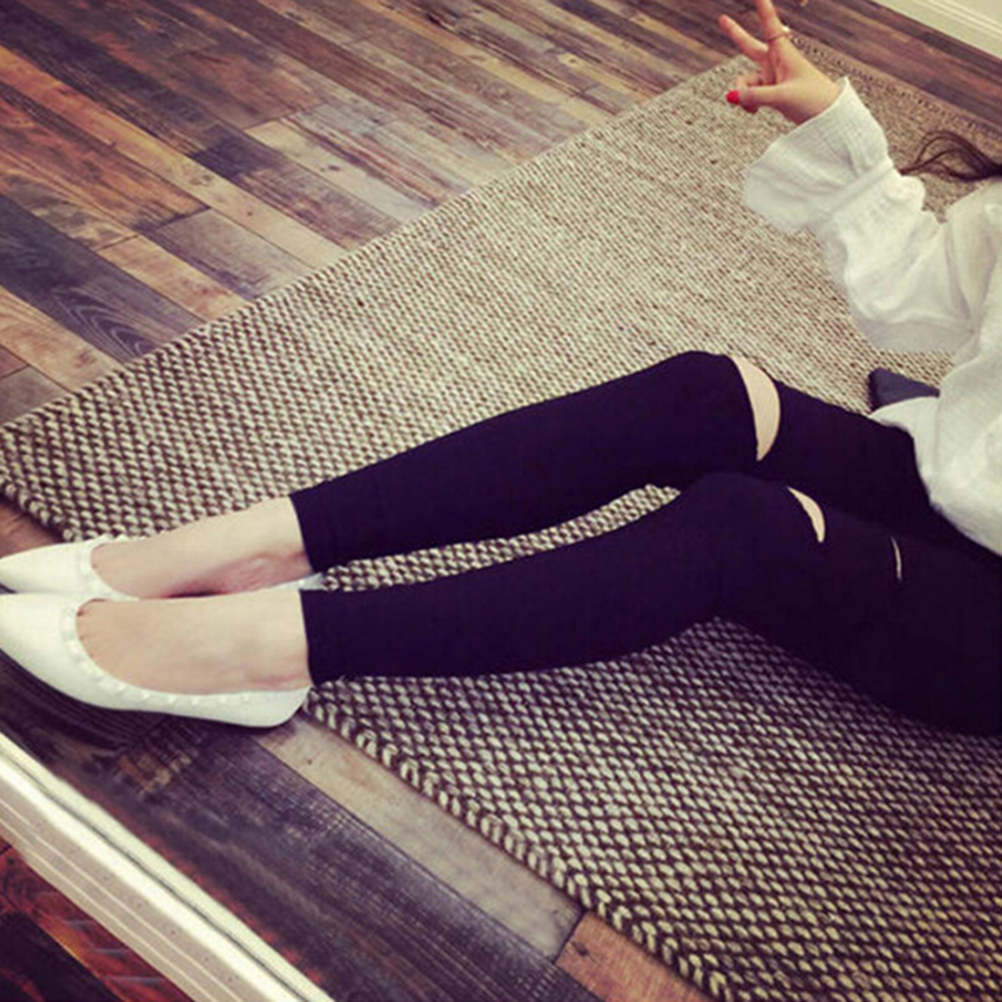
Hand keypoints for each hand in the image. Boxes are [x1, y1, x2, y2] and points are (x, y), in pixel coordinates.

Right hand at [718, 0, 840, 124]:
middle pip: (749, 45)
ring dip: (743, 94)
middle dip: (735, 33)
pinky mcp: (770, 93)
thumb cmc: (811, 100)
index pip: (769, 24)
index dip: (762, 7)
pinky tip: (755, 111)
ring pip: (745, 82)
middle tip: (722, 18)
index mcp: (783, 52)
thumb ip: (754, 96)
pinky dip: (748, 103)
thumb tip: (730, 96)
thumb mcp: (782, 97)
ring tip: (752, 107)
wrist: (826, 115)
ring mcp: (771, 78)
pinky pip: (749, 96)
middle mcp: (775, 62)